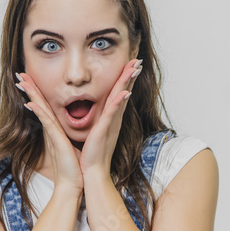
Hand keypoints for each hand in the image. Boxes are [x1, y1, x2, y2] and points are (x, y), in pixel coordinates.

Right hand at [15, 73, 83, 193]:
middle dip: (30, 88)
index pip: (45, 105)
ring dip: (31, 95)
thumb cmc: (74, 165)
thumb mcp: (71, 144)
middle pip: (38, 103)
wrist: (74, 182)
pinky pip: (46, 122)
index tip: (30, 79)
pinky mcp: (55, 140)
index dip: (37, 92)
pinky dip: (38, 112)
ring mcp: (51, 134)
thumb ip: (66, 134)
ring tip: (22, 81)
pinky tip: (31, 103)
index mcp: (55, 128)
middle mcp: (51, 129)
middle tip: (20, 74)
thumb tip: (70, 126)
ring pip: (39, 109)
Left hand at [78, 58, 142, 176]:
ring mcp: (111, 123)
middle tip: (137, 60)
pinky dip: (119, 102)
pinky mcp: (105, 130)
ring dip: (127, 82)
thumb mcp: (97, 132)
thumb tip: (99, 112)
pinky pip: (112, 113)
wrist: (93, 171)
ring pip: (121, 98)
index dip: (125, 79)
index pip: (120, 94)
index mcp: (111, 118)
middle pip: (124, 92)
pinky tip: (125, 91)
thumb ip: (100, 120)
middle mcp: (114, 118)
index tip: (130, 65)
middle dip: (130, 75)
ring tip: (134, 68)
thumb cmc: (92, 153)